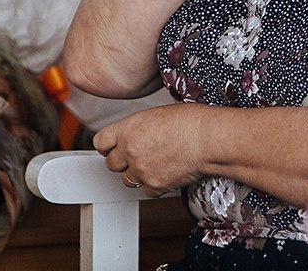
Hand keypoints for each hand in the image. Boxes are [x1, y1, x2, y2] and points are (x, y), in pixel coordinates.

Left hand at [94, 103, 208, 196]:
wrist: (207, 139)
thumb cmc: (190, 122)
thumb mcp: (155, 115)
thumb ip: (137, 128)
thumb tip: (132, 136)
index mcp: (128, 129)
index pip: (100, 142)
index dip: (108, 146)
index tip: (114, 147)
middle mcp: (130, 150)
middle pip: (111, 164)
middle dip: (123, 161)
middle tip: (140, 155)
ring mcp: (140, 170)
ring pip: (127, 180)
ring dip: (138, 174)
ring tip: (157, 163)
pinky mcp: (154, 185)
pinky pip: (147, 190)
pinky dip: (155, 184)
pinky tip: (168, 171)